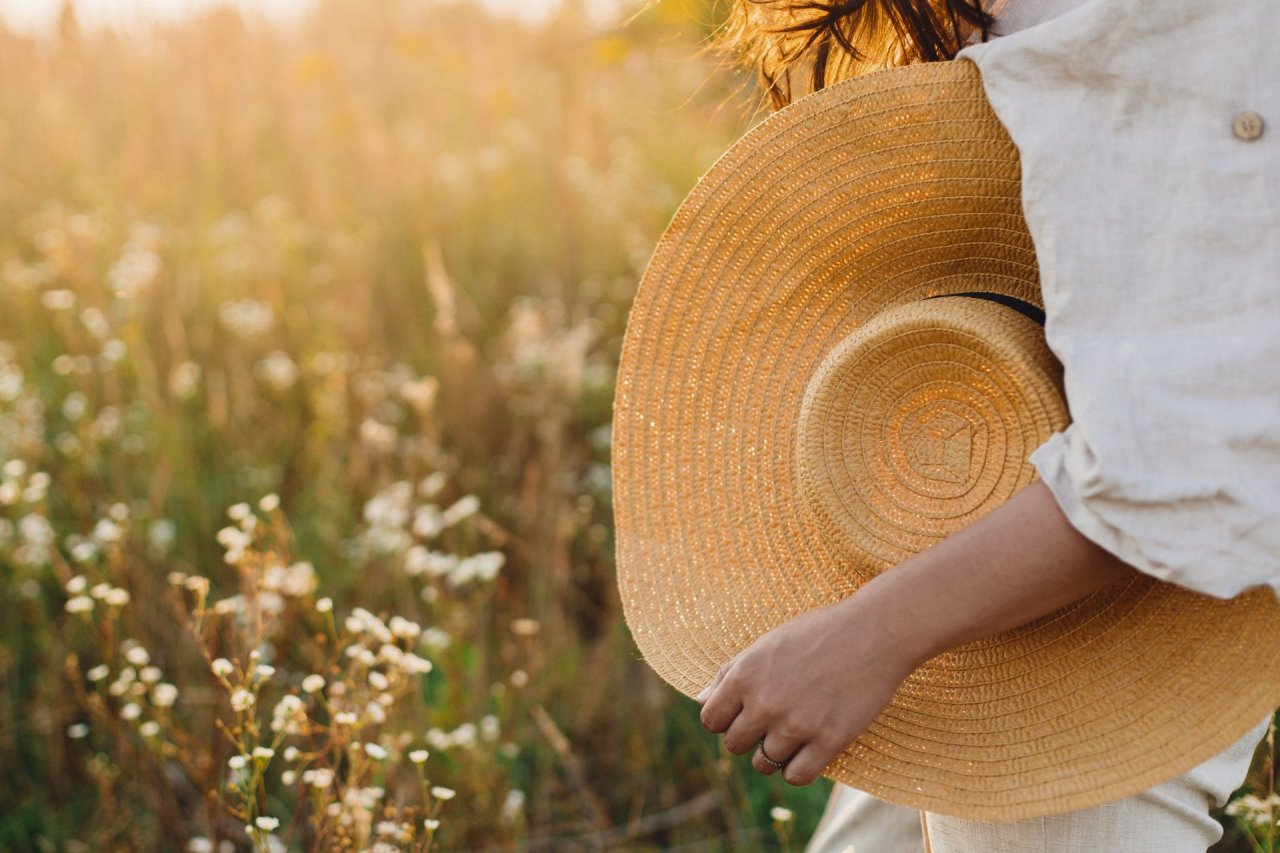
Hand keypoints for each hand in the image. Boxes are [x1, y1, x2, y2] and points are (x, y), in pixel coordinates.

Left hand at [695, 591, 920, 785]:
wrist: (874, 633)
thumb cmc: (818, 633)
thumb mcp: (766, 644)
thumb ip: (730, 673)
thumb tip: (699, 700)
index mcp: (745, 675)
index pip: (710, 720)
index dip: (725, 719)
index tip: (744, 713)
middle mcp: (765, 703)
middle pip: (735, 745)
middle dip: (749, 736)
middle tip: (772, 720)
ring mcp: (796, 725)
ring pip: (764, 763)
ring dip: (774, 752)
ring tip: (793, 731)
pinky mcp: (828, 742)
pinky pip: (795, 776)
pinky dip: (797, 769)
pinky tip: (808, 750)